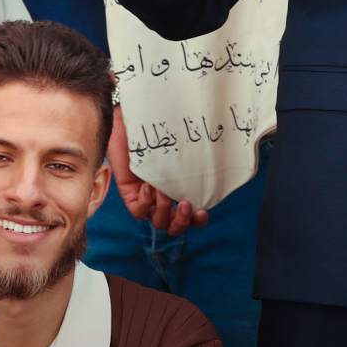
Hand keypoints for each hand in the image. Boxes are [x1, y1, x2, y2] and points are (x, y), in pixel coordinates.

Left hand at [108, 106, 209, 235]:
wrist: (131, 120)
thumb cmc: (158, 130)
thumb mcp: (180, 145)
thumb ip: (194, 155)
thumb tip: (217, 150)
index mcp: (177, 190)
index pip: (191, 216)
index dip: (198, 221)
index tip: (203, 211)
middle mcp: (163, 197)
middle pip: (174, 226)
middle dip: (183, 222)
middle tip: (186, 205)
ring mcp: (146, 198)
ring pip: (158, 222)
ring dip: (165, 210)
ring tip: (162, 190)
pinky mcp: (129, 194)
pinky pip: (139, 212)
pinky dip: (145, 203)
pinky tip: (148, 186)